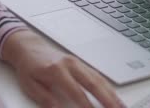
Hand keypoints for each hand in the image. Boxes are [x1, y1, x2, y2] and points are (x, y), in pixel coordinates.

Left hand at [2, 30, 123, 107]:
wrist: (28, 47)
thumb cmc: (29, 67)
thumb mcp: (31, 85)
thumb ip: (46, 99)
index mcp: (57, 70)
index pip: (77, 92)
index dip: (87, 106)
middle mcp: (70, 64)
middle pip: (94, 84)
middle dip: (108, 99)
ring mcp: (77, 62)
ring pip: (99, 79)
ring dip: (112, 93)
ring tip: (121, 106)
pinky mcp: (80, 63)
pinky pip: (97, 75)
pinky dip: (107, 87)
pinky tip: (114, 95)